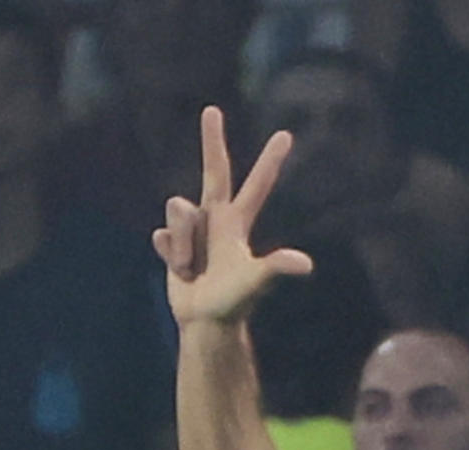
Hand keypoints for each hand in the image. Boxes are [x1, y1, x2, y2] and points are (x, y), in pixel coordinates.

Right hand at [152, 106, 313, 327]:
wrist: (207, 322)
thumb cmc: (234, 302)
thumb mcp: (255, 281)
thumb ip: (275, 267)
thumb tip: (305, 265)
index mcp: (239, 222)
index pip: (257, 185)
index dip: (270, 162)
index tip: (286, 135)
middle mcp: (216, 218)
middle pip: (213, 171)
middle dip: (211, 141)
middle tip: (212, 109)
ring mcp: (193, 229)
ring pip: (176, 211)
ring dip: (183, 244)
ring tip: (193, 268)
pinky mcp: (172, 241)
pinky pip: (162, 236)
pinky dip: (171, 256)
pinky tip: (181, 271)